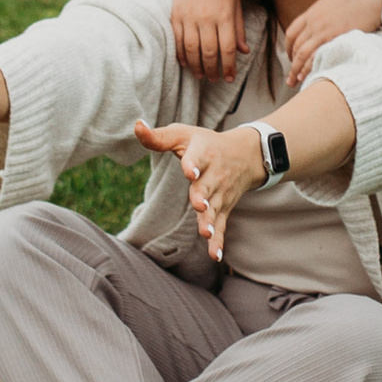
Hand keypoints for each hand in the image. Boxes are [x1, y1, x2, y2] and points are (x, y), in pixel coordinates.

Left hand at [134, 116, 266, 260]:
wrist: (246, 154)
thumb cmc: (205, 143)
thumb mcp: (183, 134)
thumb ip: (158, 136)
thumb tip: (136, 125)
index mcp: (202, 153)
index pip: (197, 158)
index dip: (192, 164)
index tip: (189, 171)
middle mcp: (213, 175)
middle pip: (206, 187)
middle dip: (203, 196)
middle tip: (199, 205)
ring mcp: (219, 194)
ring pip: (214, 209)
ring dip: (210, 222)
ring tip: (205, 233)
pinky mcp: (223, 209)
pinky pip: (221, 226)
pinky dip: (218, 241)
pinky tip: (214, 256)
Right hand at [169, 0, 249, 81]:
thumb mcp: (236, 4)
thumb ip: (239, 29)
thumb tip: (243, 52)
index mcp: (225, 15)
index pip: (227, 48)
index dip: (228, 66)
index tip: (229, 77)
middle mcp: (207, 17)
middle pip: (209, 52)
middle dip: (212, 69)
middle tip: (215, 79)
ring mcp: (189, 16)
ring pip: (192, 49)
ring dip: (196, 66)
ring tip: (200, 75)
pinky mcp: (176, 14)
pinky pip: (178, 40)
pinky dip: (181, 54)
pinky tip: (185, 63)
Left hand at [282, 0, 381, 82]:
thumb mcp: (331, 3)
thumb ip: (322, 15)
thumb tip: (320, 23)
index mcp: (312, 13)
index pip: (292, 32)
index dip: (288, 47)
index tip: (291, 57)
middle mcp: (314, 22)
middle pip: (295, 46)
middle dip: (292, 63)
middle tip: (291, 75)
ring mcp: (323, 31)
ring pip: (302, 53)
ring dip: (296, 69)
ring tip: (294, 81)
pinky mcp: (334, 39)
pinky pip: (316, 56)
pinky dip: (309, 67)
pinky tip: (307, 75)